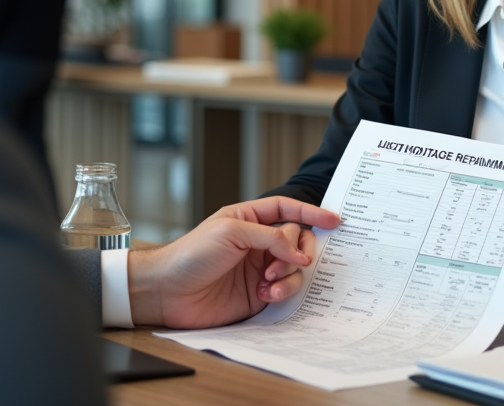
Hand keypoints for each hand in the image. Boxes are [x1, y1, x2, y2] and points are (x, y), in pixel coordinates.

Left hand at [128, 197, 339, 327]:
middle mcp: (256, 243)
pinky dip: (281, 291)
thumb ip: (270, 237)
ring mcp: (258, 268)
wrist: (168, 291)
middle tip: (295, 259)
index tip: (334, 220)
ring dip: (288, 274)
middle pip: (297, 238)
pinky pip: (284, 290)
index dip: (311, 211)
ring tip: (268, 282)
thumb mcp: (231, 231)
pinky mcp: (258, 294)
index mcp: (248, 219)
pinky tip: (264, 294)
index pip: (286, 209)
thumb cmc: (191, 254)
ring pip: (294, 266)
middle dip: (300, 248)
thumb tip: (298, 252)